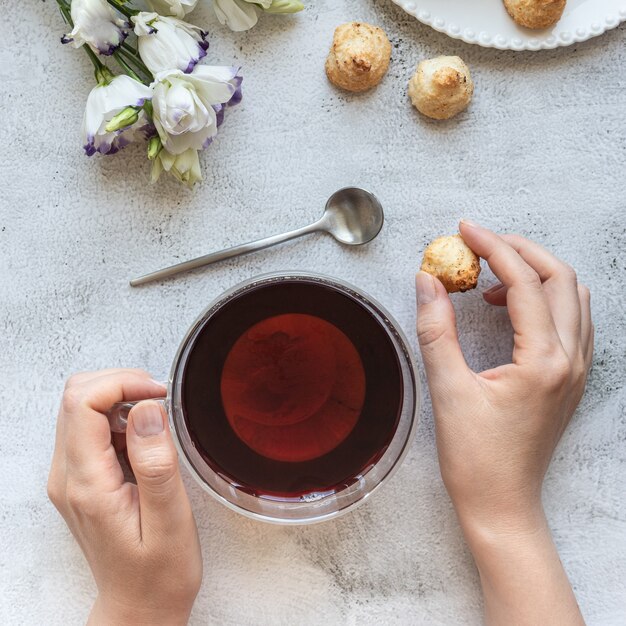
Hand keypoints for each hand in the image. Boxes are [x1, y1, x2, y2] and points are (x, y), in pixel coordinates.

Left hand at [47, 370, 201, 625]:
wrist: (140, 605)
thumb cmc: (159, 571)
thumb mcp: (170, 520)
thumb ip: (155, 463)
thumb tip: (146, 410)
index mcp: (87, 484)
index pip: (82, 404)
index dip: (122, 383)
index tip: (158, 393)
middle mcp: (68, 476)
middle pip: (74, 396)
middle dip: (119, 383)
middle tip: (158, 397)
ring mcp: (71, 476)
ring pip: (80, 407)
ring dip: (119, 398)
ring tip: (155, 421)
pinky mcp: (81, 477)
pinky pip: (90, 427)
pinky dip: (118, 417)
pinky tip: (145, 437)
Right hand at [416, 222, 591, 624]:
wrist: (502, 503)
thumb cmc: (476, 457)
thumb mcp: (448, 389)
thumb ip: (436, 330)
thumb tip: (427, 282)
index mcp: (544, 361)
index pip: (525, 283)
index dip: (494, 248)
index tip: (466, 231)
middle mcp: (571, 360)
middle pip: (560, 278)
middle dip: (520, 250)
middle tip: (480, 243)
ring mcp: (576, 370)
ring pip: (571, 297)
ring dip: (535, 272)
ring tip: (490, 274)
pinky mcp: (569, 378)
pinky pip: (570, 320)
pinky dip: (543, 298)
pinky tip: (508, 307)